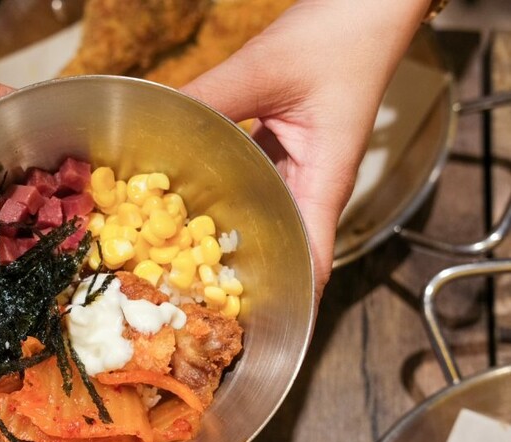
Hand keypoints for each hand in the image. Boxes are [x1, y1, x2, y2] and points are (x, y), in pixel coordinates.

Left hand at [182, 0, 428, 300]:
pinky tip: (181, 200)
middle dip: (235, 280)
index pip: (308, 263)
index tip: (239, 330)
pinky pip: (248, 187)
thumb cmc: (339, 37)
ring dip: (223, 242)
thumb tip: (153, 129)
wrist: (366, 7)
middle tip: (182, 301)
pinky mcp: (283, 154)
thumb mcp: (266, 68)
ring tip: (172, 265)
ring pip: (260, 221)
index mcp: (322, 183)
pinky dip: (219, 198)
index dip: (279, 304)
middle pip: (277, 251)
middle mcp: (311, 188)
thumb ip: (211, 97)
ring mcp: (297, 173)